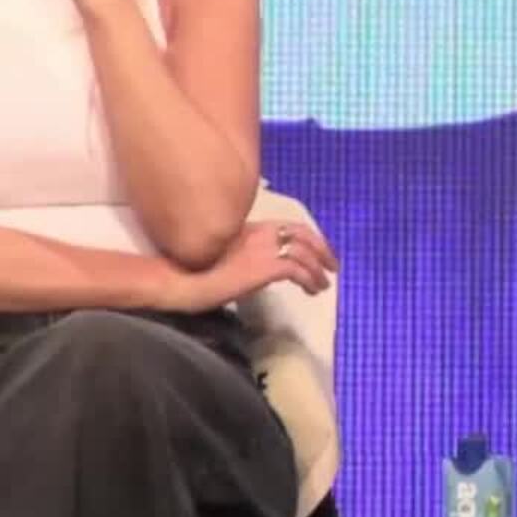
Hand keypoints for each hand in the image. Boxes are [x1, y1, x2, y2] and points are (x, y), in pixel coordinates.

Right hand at [166, 221, 338, 312]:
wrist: (183, 280)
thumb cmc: (197, 271)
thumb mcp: (227, 254)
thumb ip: (248, 253)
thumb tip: (264, 267)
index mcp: (252, 227)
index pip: (291, 226)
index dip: (311, 238)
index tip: (321, 251)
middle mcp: (261, 233)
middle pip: (304, 235)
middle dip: (323, 249)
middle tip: (333, 267)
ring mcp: (263, 248)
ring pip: (304, 253)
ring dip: (318, 269)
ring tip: (323, 285)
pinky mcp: (264, 266)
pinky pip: (297, 270)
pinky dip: (309, 279)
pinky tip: (312, 289)